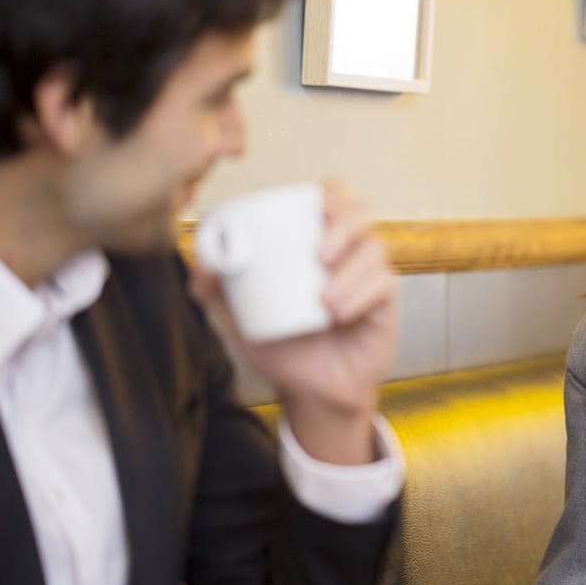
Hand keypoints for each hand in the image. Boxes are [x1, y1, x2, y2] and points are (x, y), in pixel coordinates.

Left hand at [191, 181, 397, 463]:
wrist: (310, 392)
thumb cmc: (283, 349)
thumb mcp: (242, 321)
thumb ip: (217, 295)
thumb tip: (200, 267)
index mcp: (317, 242)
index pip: (335, 198)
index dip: (332, 192)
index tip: (317, 205)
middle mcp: (349, 254)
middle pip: (364, 212)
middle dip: (344, 225)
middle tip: (319, 254)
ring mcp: (370, 277)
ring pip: (374, 251)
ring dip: (350, 271)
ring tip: (324, 300)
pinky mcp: (385, 305)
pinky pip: (383, 286)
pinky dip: (361, 295)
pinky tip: (340, 313)